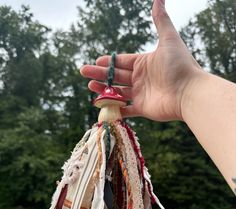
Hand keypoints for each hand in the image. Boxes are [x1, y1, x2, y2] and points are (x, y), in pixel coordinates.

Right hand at [80, 0, 203, 121]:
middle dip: (100, 75)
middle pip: (116, 76)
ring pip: (117, 93)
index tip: (96, 61)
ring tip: (90, 87)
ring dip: (103, 90)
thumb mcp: (168, 39)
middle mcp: (141, 78)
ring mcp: (141, 94)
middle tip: (84, 72)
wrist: (189, 92)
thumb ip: (161, 20)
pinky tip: (101, 105)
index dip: (109, 62)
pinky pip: (125, 110)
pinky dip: (114, 109)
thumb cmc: (179, 65)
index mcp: (144, 63)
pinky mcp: (142, 109)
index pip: (122, 62)